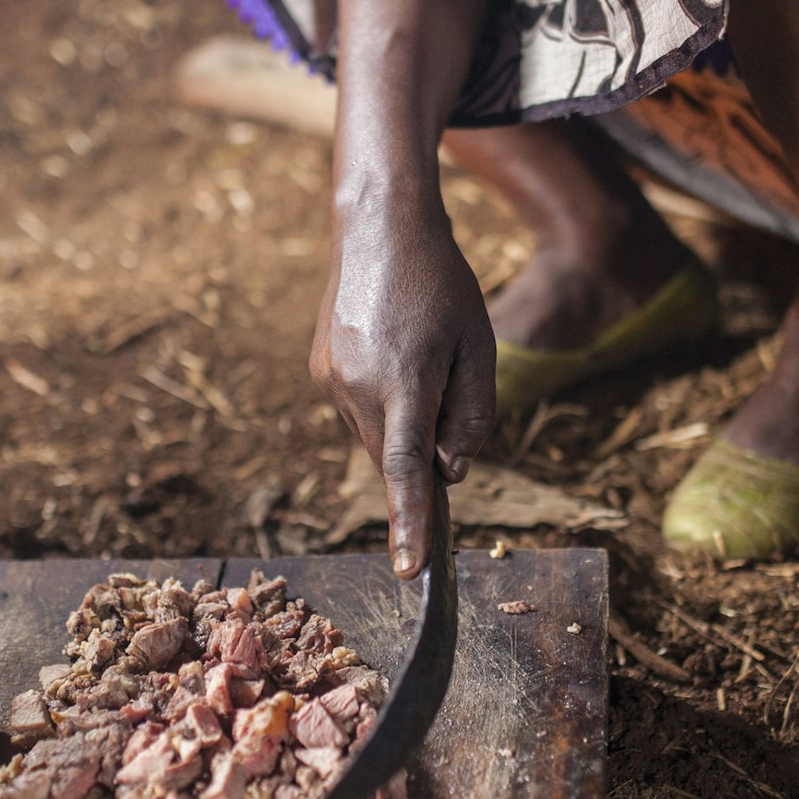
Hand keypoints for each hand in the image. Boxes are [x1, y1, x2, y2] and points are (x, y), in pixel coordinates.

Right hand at [312, 197, 494, 576]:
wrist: (378, 227)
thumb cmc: (441, 283)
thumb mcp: (478, 344)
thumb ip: (473, 413)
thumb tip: (450, 469)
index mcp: (404, 381)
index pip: (406, 470)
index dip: (410, 523)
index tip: (409, 571)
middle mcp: (356, 388)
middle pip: (396, 457)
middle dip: (424, 449)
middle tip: (448, 386)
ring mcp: (330, 381)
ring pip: (376, 438)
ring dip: (403, 422)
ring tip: (417, 356)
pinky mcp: (319, 372)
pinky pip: (359, 413)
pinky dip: (382, 404)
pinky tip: (393, 354)